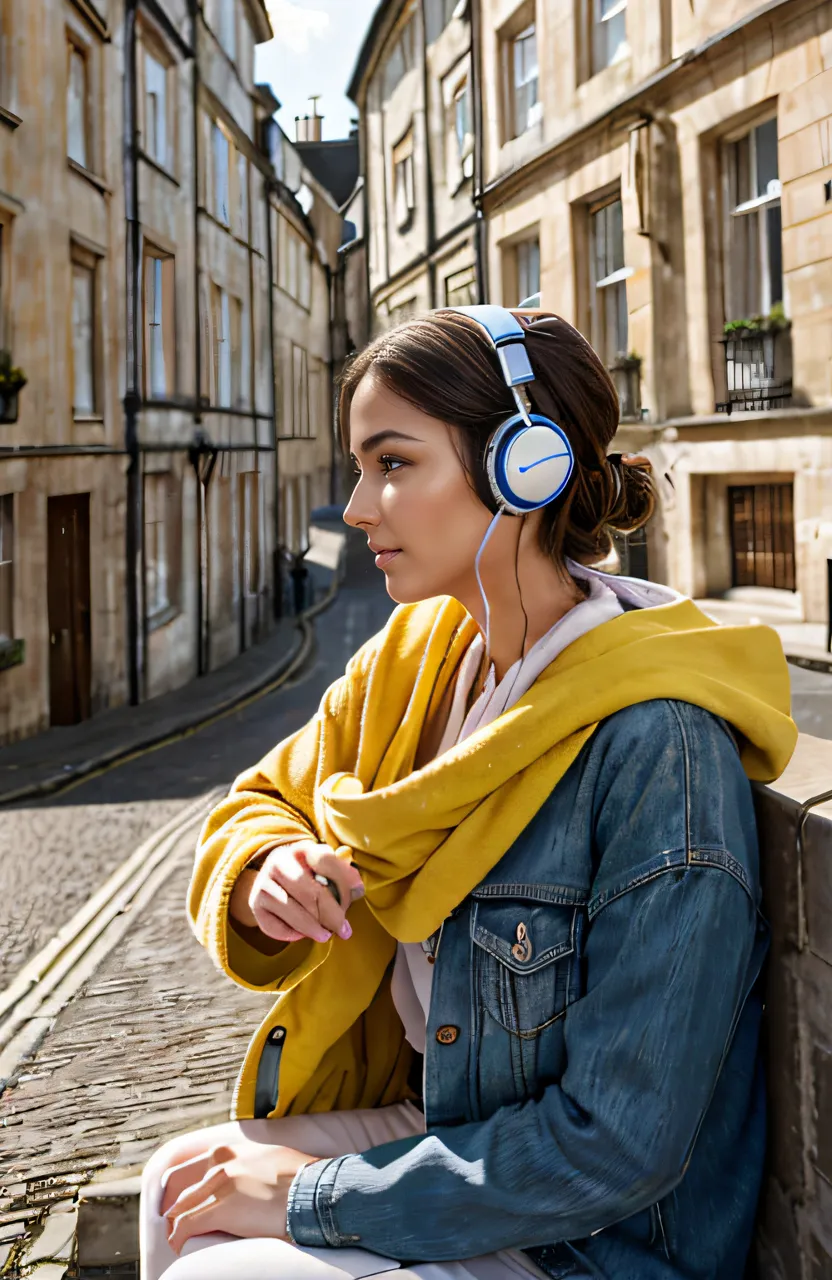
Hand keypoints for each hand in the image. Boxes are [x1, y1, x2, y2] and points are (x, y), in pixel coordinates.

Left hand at [161, 1139, 314, 1253]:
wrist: (312, 1191)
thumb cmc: (300, 1177)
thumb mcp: (270, 1157)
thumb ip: (250, 1163)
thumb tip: (249, 1178)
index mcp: (231, 1149)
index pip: (191, 1166)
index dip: (180, 1185)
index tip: (176, 1199)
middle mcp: (221, 1162)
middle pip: (181, 1187)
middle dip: (174, 1207)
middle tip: (172, 1221)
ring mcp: (219, 1185)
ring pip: (182, 1208)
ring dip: (176, 1226)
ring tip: (178, 1237)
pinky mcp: (221, 1210)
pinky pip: (187, 1226)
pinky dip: (179, 1238)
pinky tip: (179, 1245)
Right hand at [245, 841, 364, 944]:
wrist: (272, 880)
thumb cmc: (308, 876)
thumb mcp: (324, 869)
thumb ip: (343, 875)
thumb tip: (358, 888)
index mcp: (301, 849)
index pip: (326, 860)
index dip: (344, 880)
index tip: (357, 895)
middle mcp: (279, 862)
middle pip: (311, 892)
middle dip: (332, 915)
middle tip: (345, 931)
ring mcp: (264, 883)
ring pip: (294, 911)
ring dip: (314, 928)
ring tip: (326, 935)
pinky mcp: (255, 904)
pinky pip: (276, 926)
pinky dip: (292, 934)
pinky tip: (302, 934)